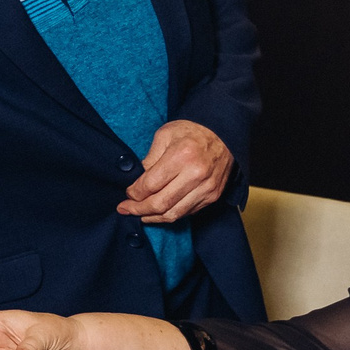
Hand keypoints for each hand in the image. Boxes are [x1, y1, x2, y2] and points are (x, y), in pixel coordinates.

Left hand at [118, 119, 232, 223]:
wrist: (223, 134)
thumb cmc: (191, 132)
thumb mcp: (164, 135)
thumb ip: (149, 159)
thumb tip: (137, 182)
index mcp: (182, 156)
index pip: (150, 185)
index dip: (134, 193)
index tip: (127, 193)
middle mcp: (196, 174)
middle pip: (160, 203)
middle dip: (138, 210)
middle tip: (125, 209)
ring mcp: (206, 188)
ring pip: (173, 214)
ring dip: (153, 217)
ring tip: (139, 215)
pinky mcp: (212, 196)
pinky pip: (186, 213)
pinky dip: (170, 215)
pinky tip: (158, 212)